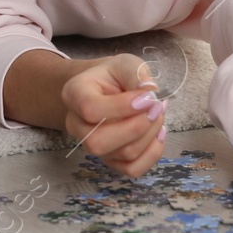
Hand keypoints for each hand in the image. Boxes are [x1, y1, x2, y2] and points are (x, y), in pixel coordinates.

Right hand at [60, 53, 166, 177]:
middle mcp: (76, 125)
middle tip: (157, 106)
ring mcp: (92, 146)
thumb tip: (150, 92)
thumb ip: (136, 74)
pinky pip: (132, 169)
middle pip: (99, 142)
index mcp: (74, 94)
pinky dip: (152, 153)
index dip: (122, 107)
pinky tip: (157, 133)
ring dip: (150, 135)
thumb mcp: (125, 64)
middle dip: (138, 126)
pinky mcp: (111, 160)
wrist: (106, 90)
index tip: (148, 96)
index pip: (90, 109)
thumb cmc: (114, 76)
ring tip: (158, 113)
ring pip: (122, 155)